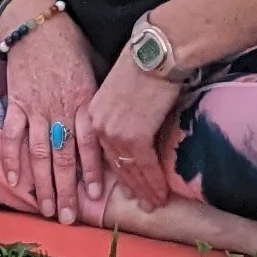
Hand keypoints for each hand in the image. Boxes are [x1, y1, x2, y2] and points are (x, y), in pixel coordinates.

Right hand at [0, 9, 99, 221]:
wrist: (36, 22)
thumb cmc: (71, 44)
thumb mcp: (96, 69)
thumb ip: (100, 100)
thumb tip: (116, 128)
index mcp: (83, 100)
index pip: (89, 143)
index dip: (92, 171)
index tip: (95, 197)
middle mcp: (60, 108)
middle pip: (63, 156)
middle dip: (67, 190)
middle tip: (69, 219)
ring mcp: (36, 108)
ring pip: (39, 153)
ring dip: (43, 184)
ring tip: (47, 210)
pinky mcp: (16, 102)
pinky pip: (13, 136)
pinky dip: (13, 160)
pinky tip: (16, 183)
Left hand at [74, 46, 182, 215]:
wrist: (157, 51)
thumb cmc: (146, 62)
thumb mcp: (123, 89)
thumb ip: (123, 111)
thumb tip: (138, 125)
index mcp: (94, 113)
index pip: (104, 152)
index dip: (116, 173)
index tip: (125, 188)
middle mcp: (99, 126)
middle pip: (115, 165)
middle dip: (131, 187)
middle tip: (142, 204)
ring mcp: (116, 133)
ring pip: (131, 170)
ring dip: (145, 190)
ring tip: (155, 204)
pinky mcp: (135, 136)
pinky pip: (146, 167)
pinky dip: (155, 183)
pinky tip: (162, 195)